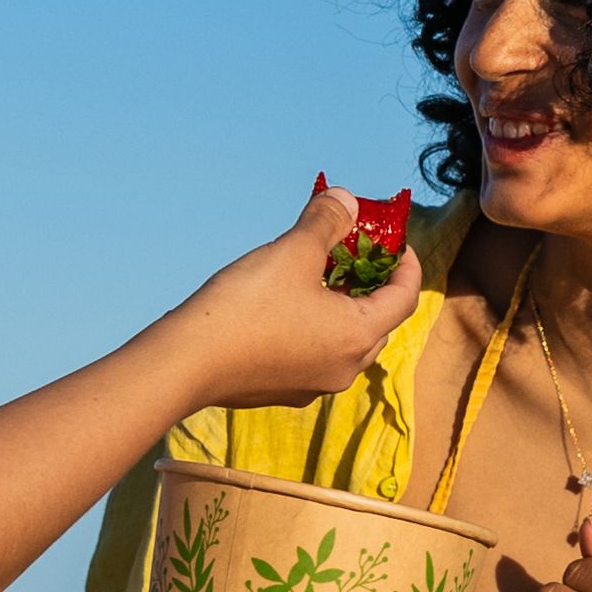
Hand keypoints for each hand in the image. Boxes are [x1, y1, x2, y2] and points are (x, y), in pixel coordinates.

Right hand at [172, 181, 424, 411]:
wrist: (185, 364)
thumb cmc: (245, 306)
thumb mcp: (293, 252)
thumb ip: (326, 222)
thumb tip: (347, 200)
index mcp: (358, 337)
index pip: (404, 298)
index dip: (406, 266)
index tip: (396, 243)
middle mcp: (344, 369)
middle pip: (378, 322)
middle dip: (372, 285)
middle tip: (355, 254)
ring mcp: (314, 385)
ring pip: (345, 341)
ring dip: (342, 307)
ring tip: (321, 275)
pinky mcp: (284, 391)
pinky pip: (315, 355)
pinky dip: (316, 328)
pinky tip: (288, 306)